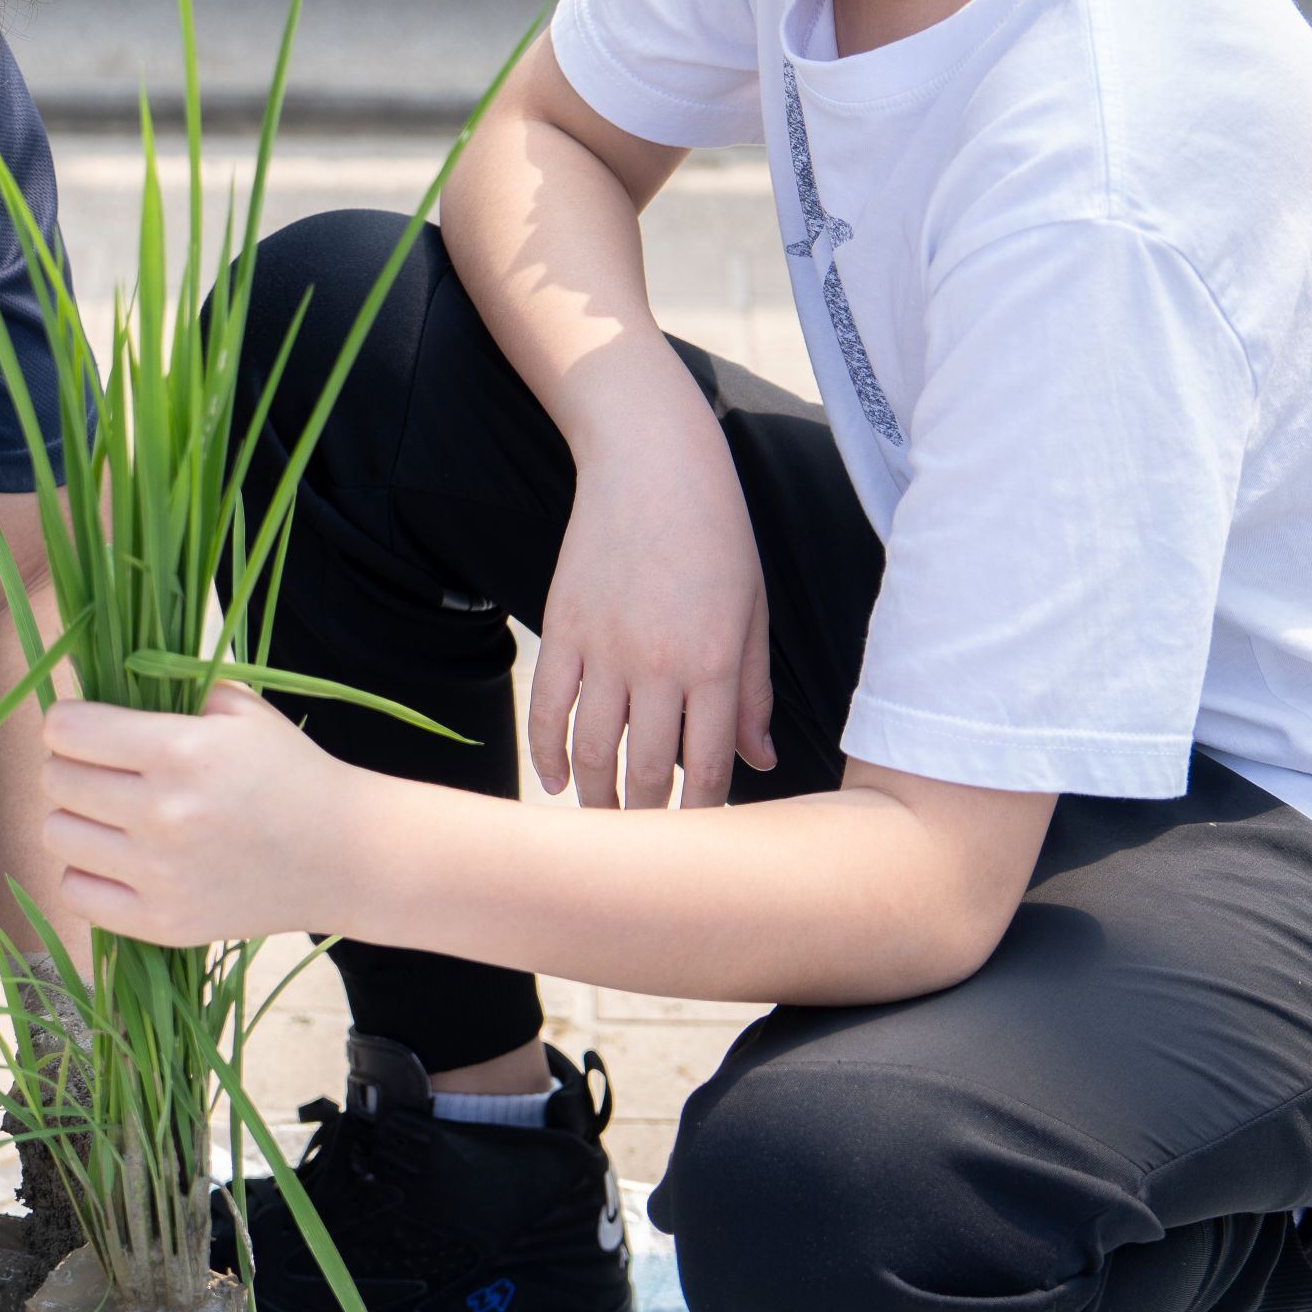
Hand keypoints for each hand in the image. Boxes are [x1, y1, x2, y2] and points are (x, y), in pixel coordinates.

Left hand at [39, 686, 360, 947]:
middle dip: (69, 766)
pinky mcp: (162, 923)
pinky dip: (86, 872)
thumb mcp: (238, 708)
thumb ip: (167, 690)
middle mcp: (162, 815)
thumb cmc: (288, 772)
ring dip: (74, 818)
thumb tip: (96, 692)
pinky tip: (117, 858)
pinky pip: (76, 893)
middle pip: (55, 781)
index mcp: (180, 752)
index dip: (67, 722)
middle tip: (101, 769)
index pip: (66, 731)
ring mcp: (160, 875)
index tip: (83, 726)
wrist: (343, 856)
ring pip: (56, 835)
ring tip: (109, 814)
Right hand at [531, 427, 774, 810]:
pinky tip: (558, 780)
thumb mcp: (752, 611)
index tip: (701, 842)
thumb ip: (754, 692)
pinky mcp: (562, 629)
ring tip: (605, 825)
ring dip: (596, 800)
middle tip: (648, 847)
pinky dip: (549, 752)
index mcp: (714, 663)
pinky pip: (549, 709)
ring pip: (593, 751)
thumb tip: (762, 761)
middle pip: (645, 772)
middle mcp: (657, 664)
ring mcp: (604, 648)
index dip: (704, 816)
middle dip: (647, 822)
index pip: (708, 768)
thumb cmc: (717, 536)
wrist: (651, 465)